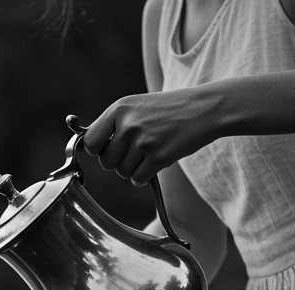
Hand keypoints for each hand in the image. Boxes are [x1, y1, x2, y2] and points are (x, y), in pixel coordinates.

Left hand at [83, 86, 221, 185]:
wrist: (204, 109)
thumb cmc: (168, 110)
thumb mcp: (136, 106)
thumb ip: (114, 124)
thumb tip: (90, 147)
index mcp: (119, 109)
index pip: (90, 142)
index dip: (98, 150)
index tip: (108, 149)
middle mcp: (128, 125)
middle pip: (106, 162)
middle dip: (118, 162)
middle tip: (135, 151)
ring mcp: (143, 141)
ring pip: (122, 172)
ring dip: (134, 168)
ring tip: (150, 151)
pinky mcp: (158, 157)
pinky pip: (138, 179)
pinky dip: (145, 175)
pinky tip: (157, 160)